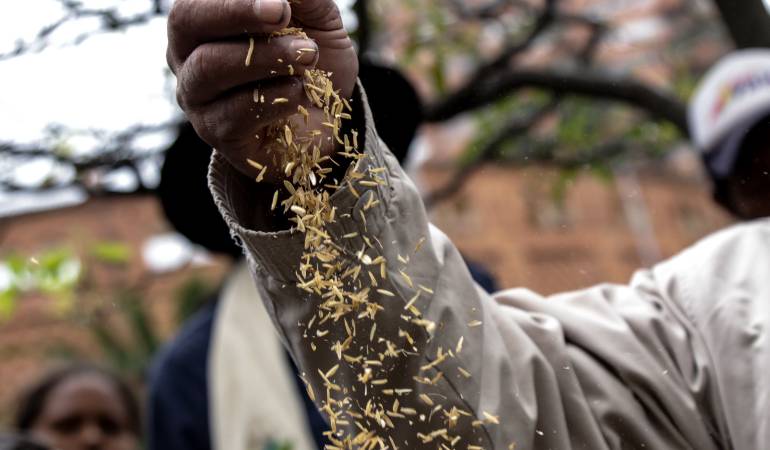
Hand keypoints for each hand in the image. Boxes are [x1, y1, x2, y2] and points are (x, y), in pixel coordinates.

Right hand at [167, 0, 358, 179]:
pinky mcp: (218, 133)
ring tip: (308, 56)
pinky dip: (276, 97)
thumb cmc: (311, 61)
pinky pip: (235, 112)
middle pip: (185, 22)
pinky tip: (300, 92)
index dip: (234, 0)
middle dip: (236, 12)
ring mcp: (198, 98)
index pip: (195, 1)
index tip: (280, 4)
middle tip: (282, 14)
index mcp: (203, 22)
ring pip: (209, 67)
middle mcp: (188, 56)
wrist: (329, 118)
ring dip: (265, 56)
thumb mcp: (316, 19)